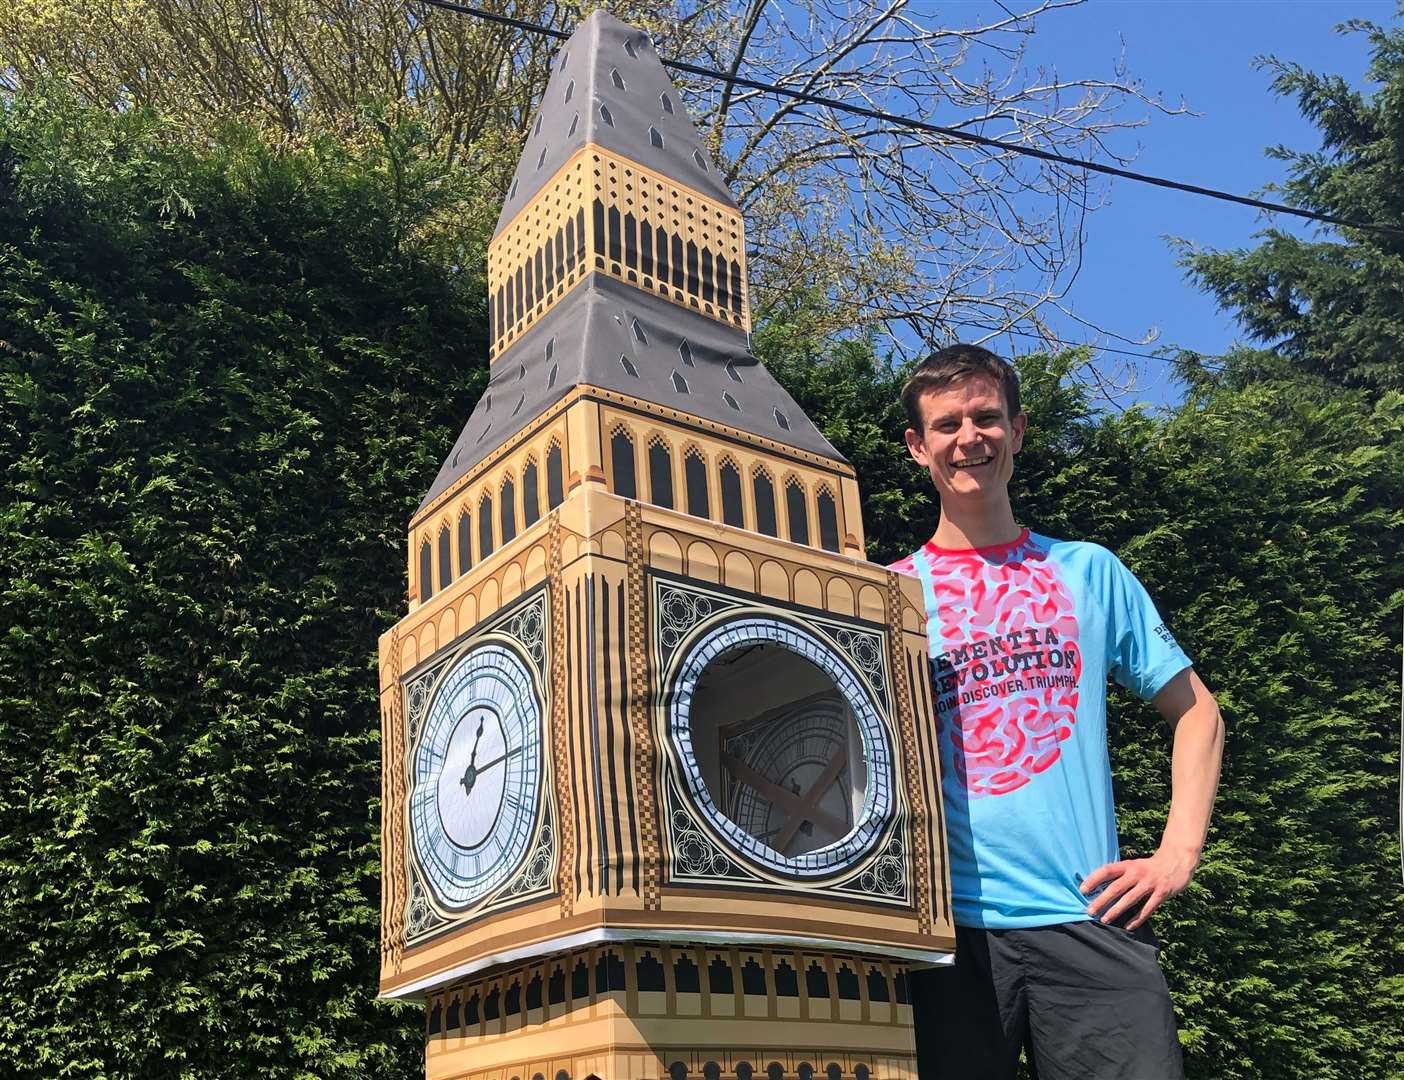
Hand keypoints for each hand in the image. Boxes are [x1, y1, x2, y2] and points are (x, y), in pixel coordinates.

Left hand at [1079, 846, 1198, 929]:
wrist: (1177, 861)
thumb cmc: (1149, 867)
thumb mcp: (1133, 865)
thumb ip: (1119, 874)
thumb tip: (1097, 886)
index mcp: (1128, 865)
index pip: (1107, 870)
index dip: (1094, 879)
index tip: (1082, 889)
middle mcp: (1137, 873)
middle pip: (1116, 887)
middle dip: (1102, 900)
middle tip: (1089, 910)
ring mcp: (1150, 884)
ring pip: (1130, 899)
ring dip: (1116, 910)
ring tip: (1104, 919)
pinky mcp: (1162, 894)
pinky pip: (1147, 909)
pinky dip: (1137, 919)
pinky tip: (1127, 926)